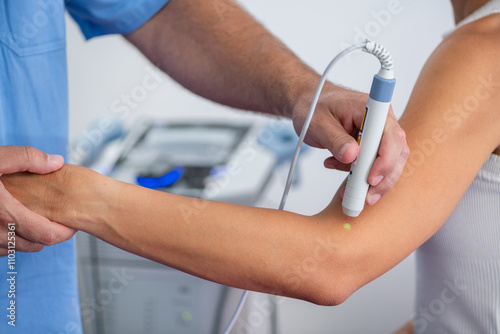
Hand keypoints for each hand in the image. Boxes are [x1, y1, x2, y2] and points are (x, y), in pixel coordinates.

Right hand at [0, 146, 75, 255]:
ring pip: (14, 249)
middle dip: (48, 236)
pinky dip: (8, 242)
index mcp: (3, 212)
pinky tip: (10, 225)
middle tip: (56, 222)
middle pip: (32, 245)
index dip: (62, 233)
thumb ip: (28, 158)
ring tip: (36, 222)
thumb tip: (57, 163)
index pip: (44, 235)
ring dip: (28, 240)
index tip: (70, 225)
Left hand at [291, 84, 409, 204]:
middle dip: (382, 178)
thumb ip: (335, 139)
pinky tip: (343, 176)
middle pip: (396, 152)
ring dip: (374, 182)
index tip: (370, 178)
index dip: (384, 159)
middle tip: (365, 197)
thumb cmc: (314, 108)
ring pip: (390, 162)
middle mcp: (381, 120)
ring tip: (350, 192)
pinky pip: (376, 164)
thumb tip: (352, 156)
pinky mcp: (373, 145)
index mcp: (370, 108)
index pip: (389, 135)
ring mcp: (379, 133)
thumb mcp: (318, 123)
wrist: (309, 104)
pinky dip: (361, 176)